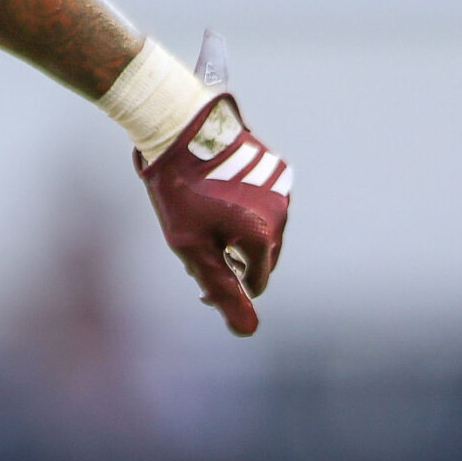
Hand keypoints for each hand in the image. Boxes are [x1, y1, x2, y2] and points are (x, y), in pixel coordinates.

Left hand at [138, 88, 290, 336]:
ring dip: (238, 236)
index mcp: (263, 236)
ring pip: (263, 229)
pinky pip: (264, 204)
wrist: (181, 128)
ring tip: (203, 223)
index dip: (226, 287)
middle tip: (198, 250)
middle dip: (233, 262)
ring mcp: (282, 189)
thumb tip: (247, 332)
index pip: (255, 283)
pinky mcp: (277, 170)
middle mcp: (281, 213)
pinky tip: (216, 200)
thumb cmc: (179, 191)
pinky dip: (244, 211)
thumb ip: (220, 289)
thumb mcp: (191, 248)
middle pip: (261, 257)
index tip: (198, 278)